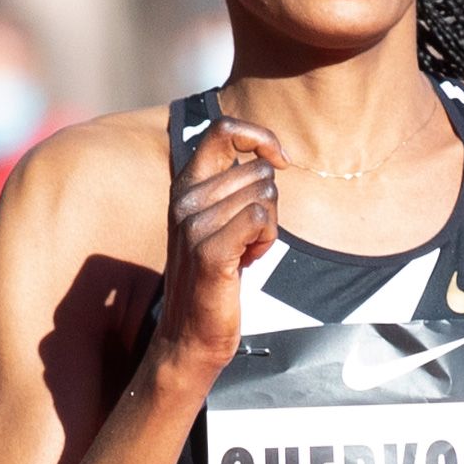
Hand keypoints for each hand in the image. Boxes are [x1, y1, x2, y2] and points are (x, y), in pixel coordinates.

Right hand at [154, 124, 285, 381]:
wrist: (190, 334)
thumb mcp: (215, 222)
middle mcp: (185, 199)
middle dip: (268, 203)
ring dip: (267, 227)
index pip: (223, 130)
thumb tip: (267, 158)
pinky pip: (261, 218)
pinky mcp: (209, 250)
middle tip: (248, 237)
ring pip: (264, 195)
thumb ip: (230, 187)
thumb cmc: (212, 278)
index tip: (278, 161)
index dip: (260, 137)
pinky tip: (248, 260)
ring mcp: (194, 224)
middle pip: (257, 170)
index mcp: (185, 185)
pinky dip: (267, 240)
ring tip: (244, 251)